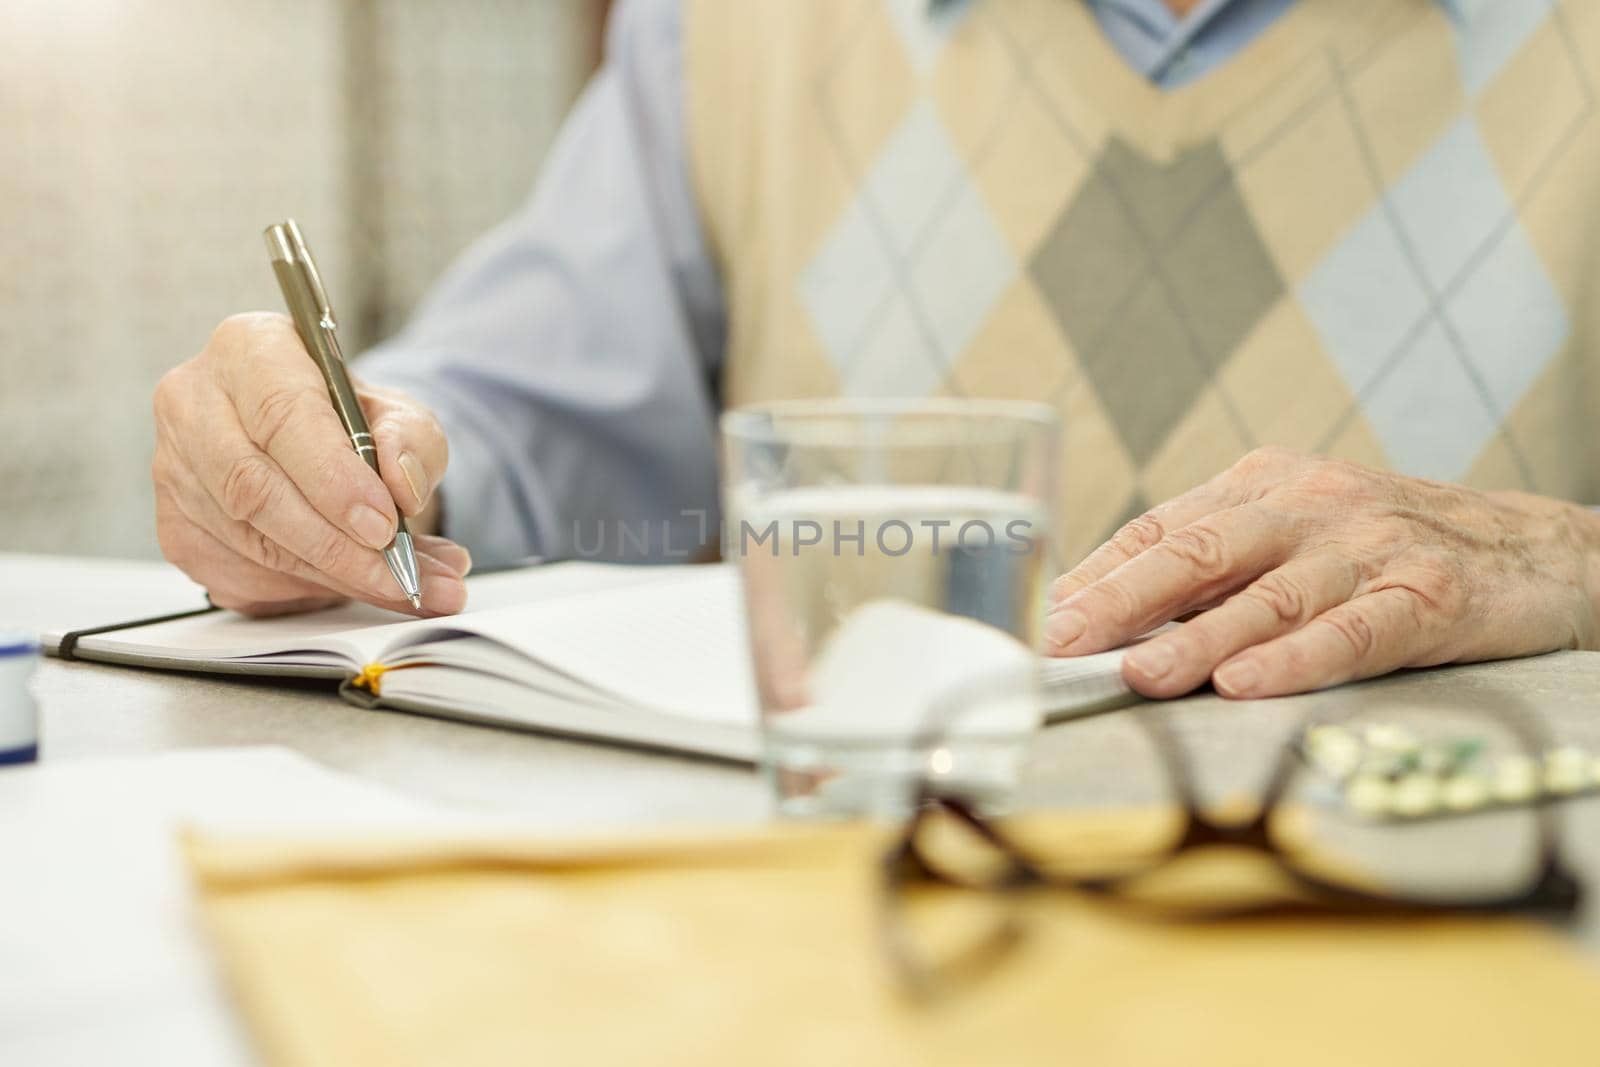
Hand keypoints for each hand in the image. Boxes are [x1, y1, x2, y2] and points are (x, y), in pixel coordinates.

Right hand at [153, 312, 469, 616]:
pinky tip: (347, 584)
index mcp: (249, 349)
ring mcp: (173, 469)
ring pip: (248, 541)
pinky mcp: (175, 527)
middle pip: (253, 488)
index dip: (333, 479)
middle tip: (400, 576)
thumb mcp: (403, 417)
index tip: (383, 525)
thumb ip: (413, 442)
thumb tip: (402, 486)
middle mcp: (193, 402)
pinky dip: (302, 592)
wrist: (321, 446)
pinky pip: (238, 576)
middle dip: (335, 546)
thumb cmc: (353, 423)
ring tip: (402, 587)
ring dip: (331, 577)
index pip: (281, 416)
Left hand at [1046, 448, 1599, 699]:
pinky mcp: (1431, 594)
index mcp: (1264, 484)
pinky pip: (1356, 630)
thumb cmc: (1389, 550)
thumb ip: (1214, 572)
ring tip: (1141, 672)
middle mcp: (1310, 505)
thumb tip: (1107, 624)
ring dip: (1199, 638)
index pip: (1162, 528)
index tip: (1041, 621)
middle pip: (1201, 550)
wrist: (1540, 549)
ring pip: (1270, 596)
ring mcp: (1371, 546)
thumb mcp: (1296, 536)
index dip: (1097, 575)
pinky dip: (1298, 658)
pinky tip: (1248, 684)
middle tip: (1064, 643)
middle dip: (1123, 599)